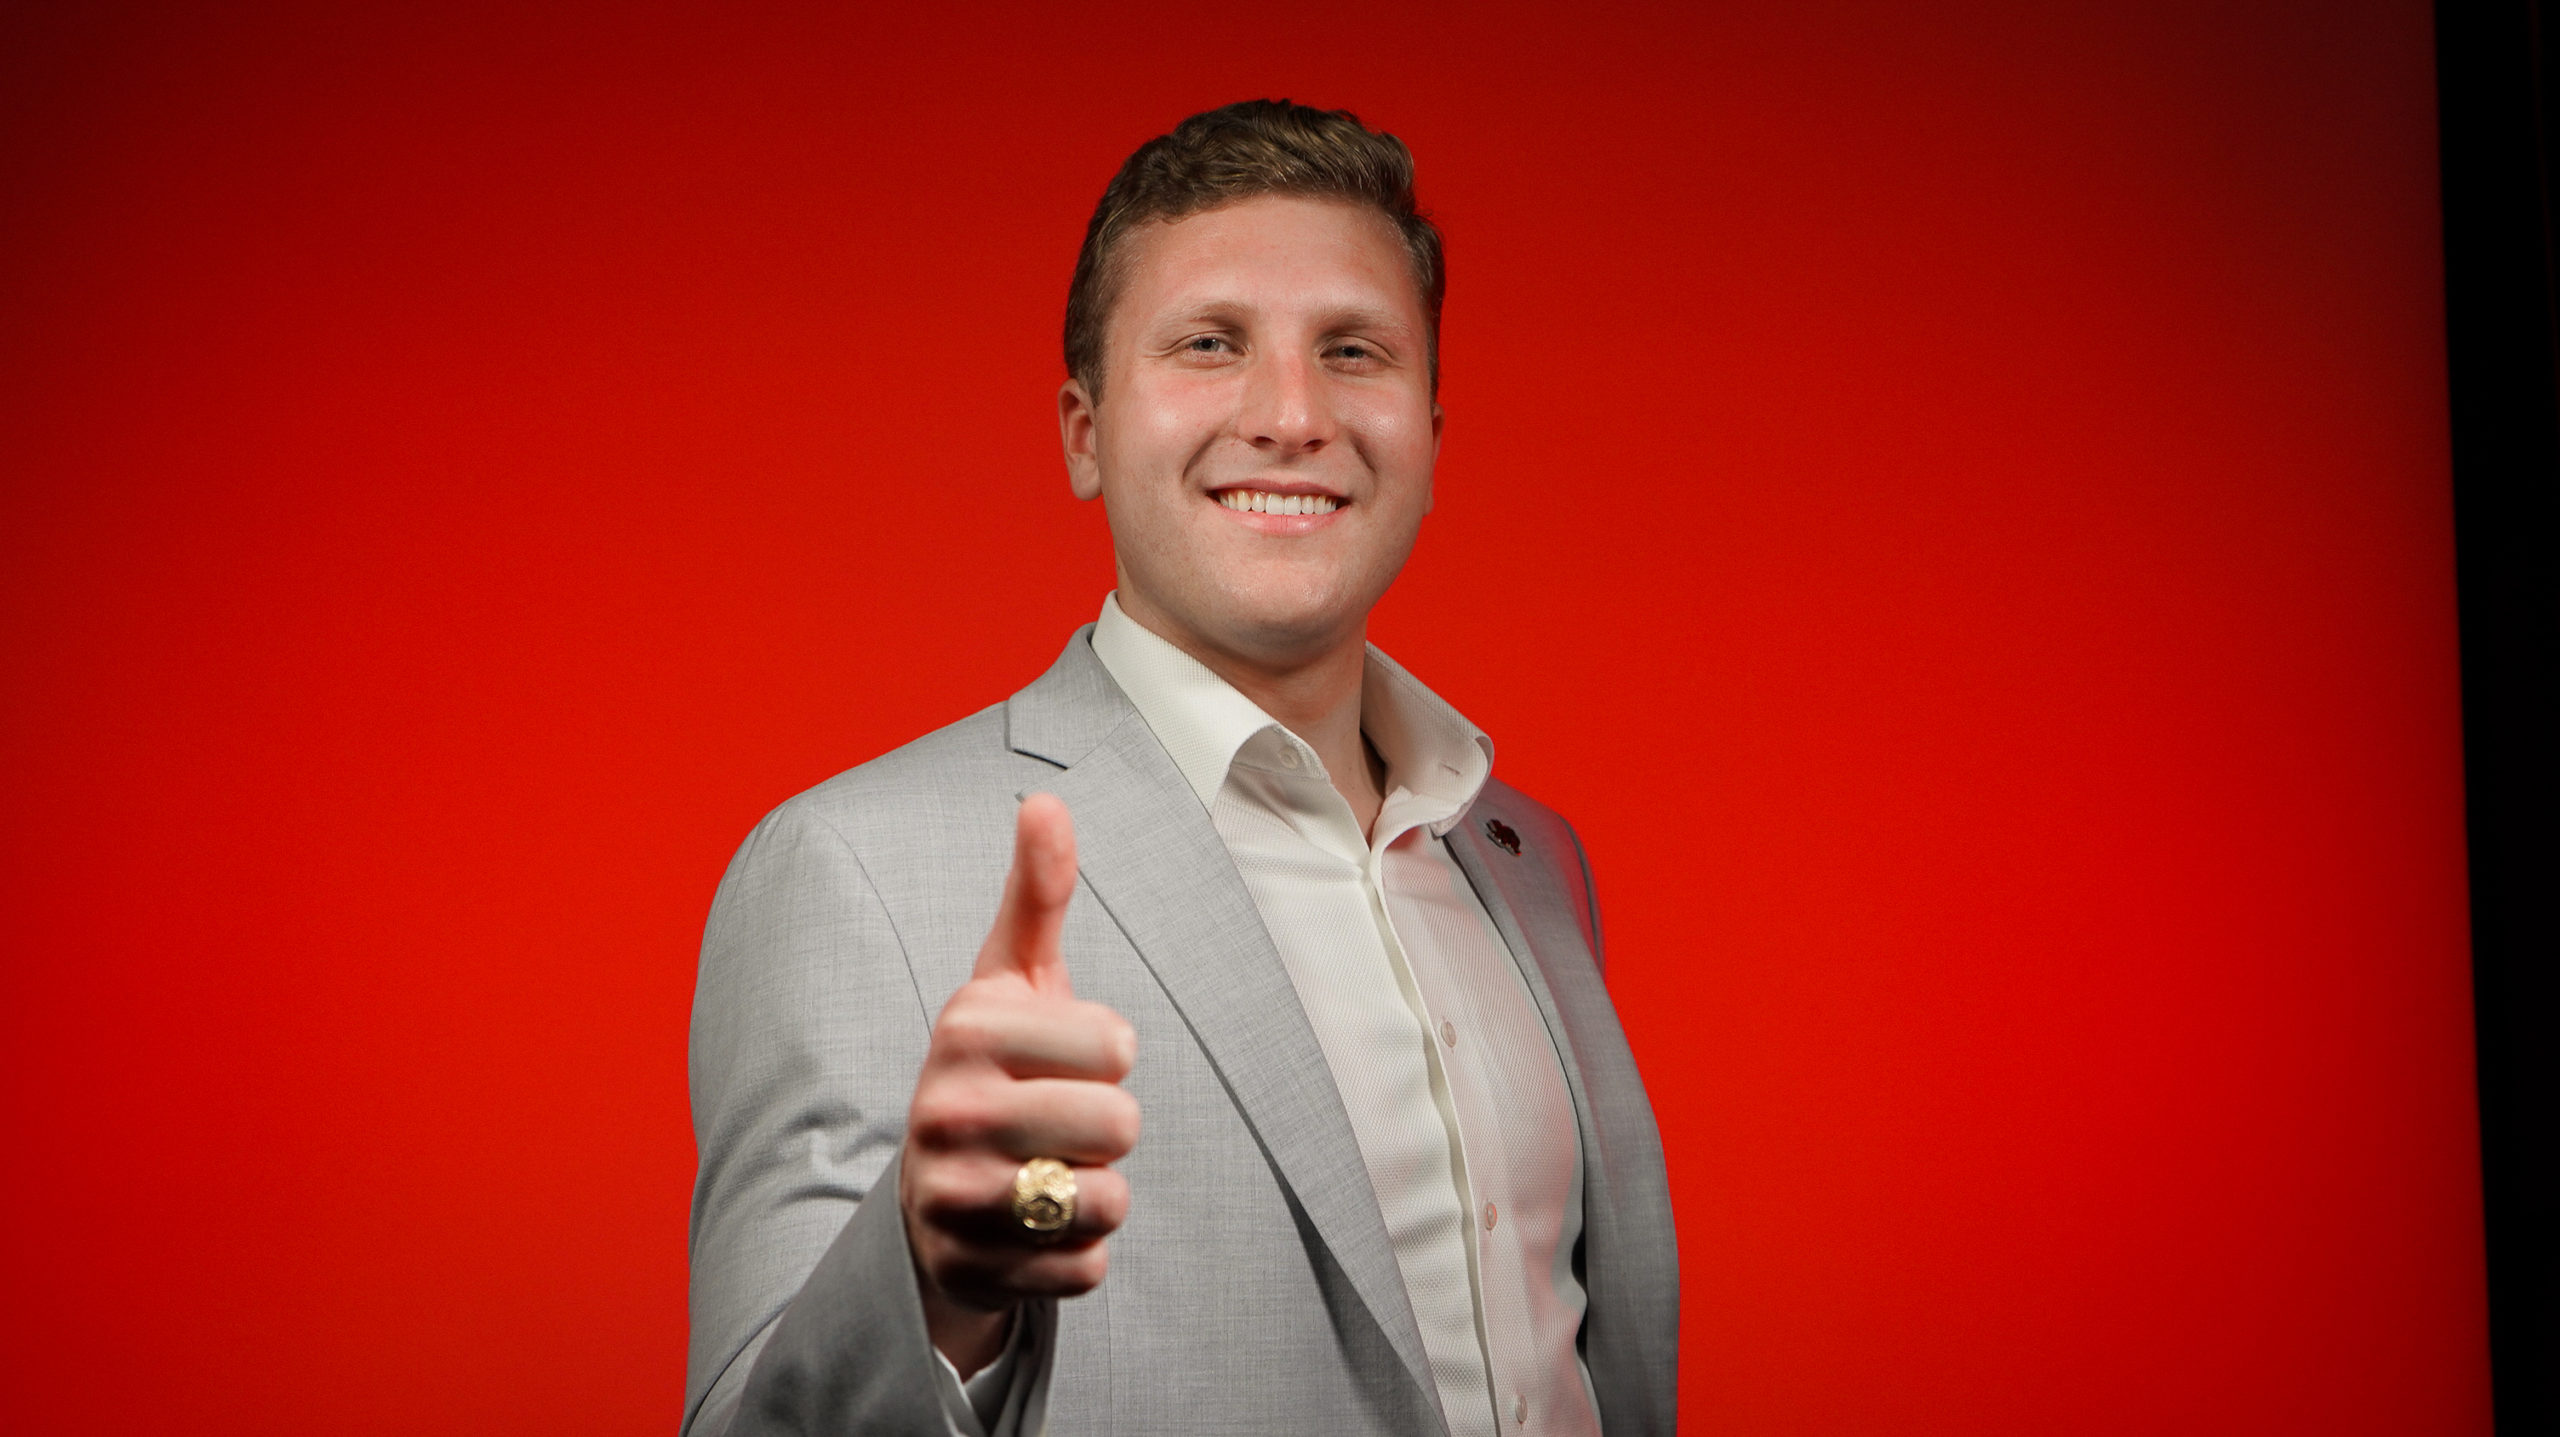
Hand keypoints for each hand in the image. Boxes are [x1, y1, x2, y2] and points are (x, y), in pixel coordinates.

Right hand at [899, 794, 1138, 1373]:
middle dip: (1110, 1129)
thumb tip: (1046, 797)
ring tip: (1050, 1174)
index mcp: (965, 1028)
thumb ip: (1038, 894)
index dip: (1112, 1054)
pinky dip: (1079, 1253)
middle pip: (1118, 1125)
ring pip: (1106, 1201)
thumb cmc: (996, 1069)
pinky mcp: (968, 1271)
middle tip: (1061, 1123)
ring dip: (1099, 1193)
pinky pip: (1086, 1268)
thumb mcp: (1012, 980)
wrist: (930, 1194)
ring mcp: (950, 1196)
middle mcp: (944, 1111)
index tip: (1068, 1057)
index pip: (1119, 1046)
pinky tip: (1036, 1229)